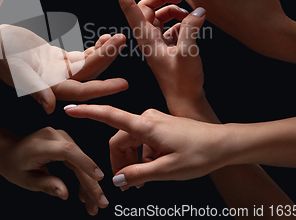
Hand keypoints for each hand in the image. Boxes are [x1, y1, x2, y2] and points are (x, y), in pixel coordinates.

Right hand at [0, 23, 128, 112]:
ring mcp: (57, 69)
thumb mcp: (15, 68)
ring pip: (87, 64)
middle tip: (123, 42)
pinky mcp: (56, 58)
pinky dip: (93, 48)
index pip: (81, 90)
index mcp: (48, 88)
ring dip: (103, 52)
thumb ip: (34, 88)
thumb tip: (50, 109)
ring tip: (118, 38)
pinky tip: (104, 39)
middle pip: (89, 75)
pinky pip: (80, 55)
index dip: (102, 88)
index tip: (123, 83)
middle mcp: (56, 82)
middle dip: (107, 60)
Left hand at [0, 127, 108, 214]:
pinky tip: (84, 193)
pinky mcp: (64, 141)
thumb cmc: (14, 165)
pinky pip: (77, 159)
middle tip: (100, 203)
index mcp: (41, 144)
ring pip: (81, 160)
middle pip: (78, 158)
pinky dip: (83, 176)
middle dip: (91, 182)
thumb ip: (46, 185)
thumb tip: (65, 193)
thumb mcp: (26, 180)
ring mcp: (60, 136)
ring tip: (94, 204)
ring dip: (89, 183)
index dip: (85, 163)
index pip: (68, 151)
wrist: (8, 151)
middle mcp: (53, 135)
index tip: (98, 177)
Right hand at [65, 105, 228, 186]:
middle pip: (120, 139)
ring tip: (141, 182)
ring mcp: (154, 121)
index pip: (110, 116)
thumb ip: (139, 174)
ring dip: (132, 161)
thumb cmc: (200, 153)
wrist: (224, 143)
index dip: (88, 112)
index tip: (71, 108)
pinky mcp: (160, 126)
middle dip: (119, 162)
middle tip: (126, 187)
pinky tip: (153, 170)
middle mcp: (147, 119)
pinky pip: (143, 141)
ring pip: (131, 142)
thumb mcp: (168, 170)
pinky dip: (142, 156)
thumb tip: (117, 180)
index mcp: (146, 126)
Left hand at [106, 0, 205, 113]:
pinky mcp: (166, 46)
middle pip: (148, 6)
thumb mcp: (187, 53)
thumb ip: (190, 28)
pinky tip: (194, 25)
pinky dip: (182, 21)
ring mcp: (156, 41)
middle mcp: (148, 37)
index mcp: (146, 37)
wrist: (186, 100)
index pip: (130, 7)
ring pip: (160, 15)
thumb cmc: (183, 82)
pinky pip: (170, 25)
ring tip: (192, 16)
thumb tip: (198, 10)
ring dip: (175, 10)